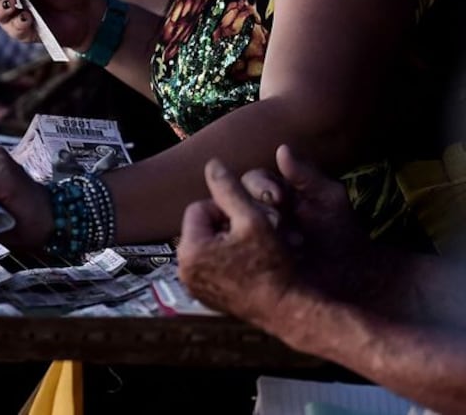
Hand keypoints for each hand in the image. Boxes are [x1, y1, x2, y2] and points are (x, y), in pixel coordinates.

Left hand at [177, 157, 299, 330]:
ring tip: (255, 249)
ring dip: (229, 241)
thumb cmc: (274, 267)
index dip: (226, 209)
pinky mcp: (208, 298)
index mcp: (189, 251)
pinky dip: (229, 260)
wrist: (291, 311)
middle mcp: (185, 272)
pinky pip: (213, 265)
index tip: (249, 221)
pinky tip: (252, 265)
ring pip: (209, 245)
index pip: (199, 208)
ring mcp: (195, 287)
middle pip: (203, 227)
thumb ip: (228, 189)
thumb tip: (211, 164)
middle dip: (226, 225)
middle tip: (254, 234)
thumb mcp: (253, 219)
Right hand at [239, 145, 373, 303]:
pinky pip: (237, 250)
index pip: (253, 180)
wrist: (354, 276)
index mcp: (277, 193)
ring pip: (234, 224)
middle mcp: (260, 212)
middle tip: (278, 224)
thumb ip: (306, 174)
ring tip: (279, 244)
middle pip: (238, 200)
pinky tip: (265, 257)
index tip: (277, 198)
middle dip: (257, 210)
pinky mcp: (254, 261)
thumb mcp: (328, 199)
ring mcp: (254, 237)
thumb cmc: (343, 234)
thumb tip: (282, 148)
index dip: (261, 186)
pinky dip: (247, 251)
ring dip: (252, 231)